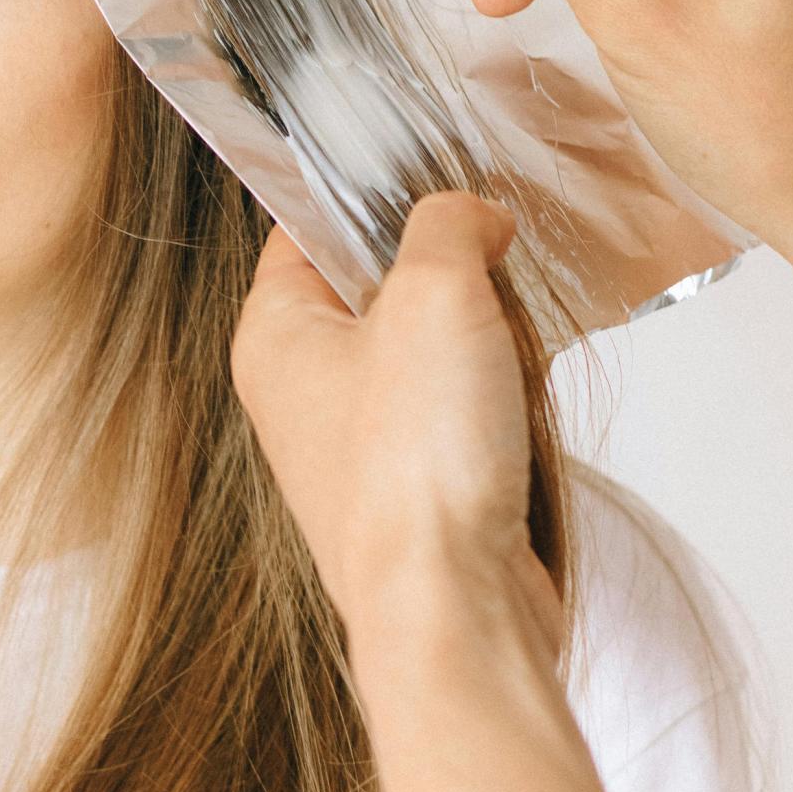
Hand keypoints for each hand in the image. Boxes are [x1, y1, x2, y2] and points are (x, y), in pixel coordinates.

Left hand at [230, 192, 559, 653]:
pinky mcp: (413, 490)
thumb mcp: (435, 293)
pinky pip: (462, 415)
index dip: (372, 199)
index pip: (306, 228)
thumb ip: (448, 225)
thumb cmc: (416, 467)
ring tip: (504, 363)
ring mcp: (355, 445)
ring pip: (432, 352)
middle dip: (449, 282)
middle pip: (381, 289)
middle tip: (484, 281)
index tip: (436, 186)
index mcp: (273, 335)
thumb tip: (471, 217)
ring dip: (485, 346)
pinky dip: (501, 407)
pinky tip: (518, 417)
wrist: (454, 605)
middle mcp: (302, 391)